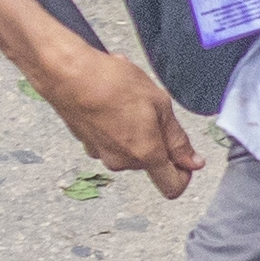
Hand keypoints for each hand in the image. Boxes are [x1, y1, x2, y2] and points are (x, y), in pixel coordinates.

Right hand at [40, 44, 202, 199]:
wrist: (66, 74)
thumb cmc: (111, 83)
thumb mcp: (159, 104)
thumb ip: (178, 139)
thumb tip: (193, 161)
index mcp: (145, 154)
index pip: (172, 186)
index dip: (184, 174)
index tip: (186, 158)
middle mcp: (122, 162)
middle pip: (150, 162)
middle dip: (156, 140)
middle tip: (152, 109)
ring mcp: (101, 154)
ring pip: (129, 149)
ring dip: (135, 129)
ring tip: (128, 100)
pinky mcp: (86, 144)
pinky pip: (110, 139)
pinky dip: (115, 125)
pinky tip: (111, 101)